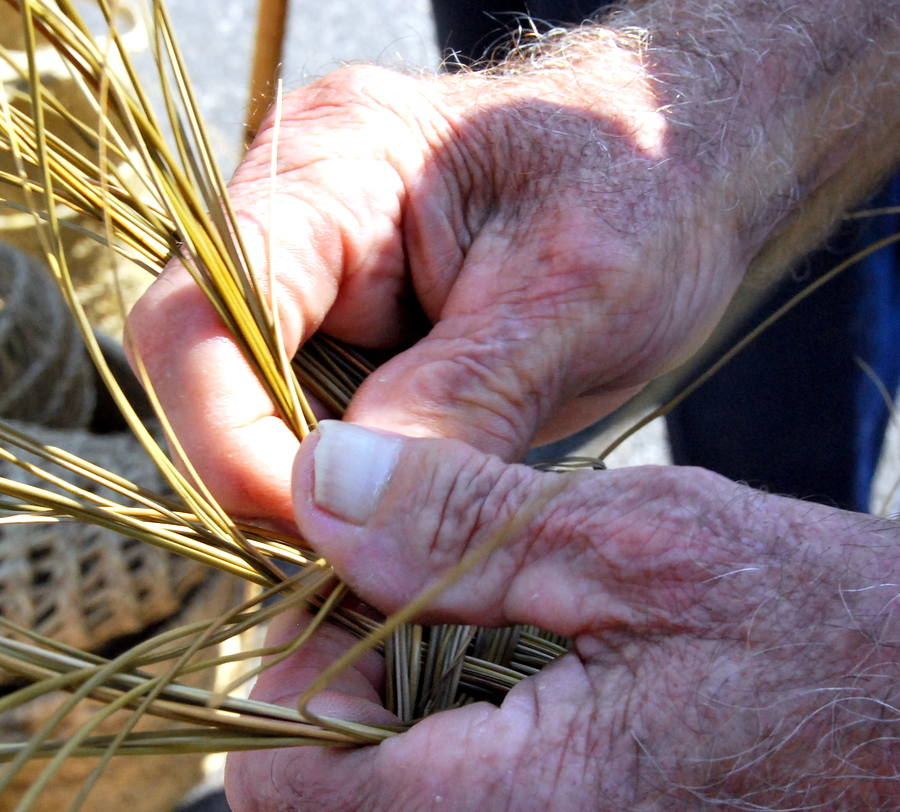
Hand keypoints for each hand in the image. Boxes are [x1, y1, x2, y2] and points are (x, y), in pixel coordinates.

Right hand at [125, 51, 747, 520]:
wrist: (702, 161)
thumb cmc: (653, 182)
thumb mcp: (571, 297)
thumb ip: (457, 402)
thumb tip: (343, 515)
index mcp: (333, 165)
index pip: (198, 316)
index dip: (227, 440)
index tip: (320, 532)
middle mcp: (297, 217)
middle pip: (205, 374)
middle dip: (269, 479)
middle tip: (363, 562)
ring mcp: (321, 281)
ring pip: (253, 417)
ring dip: (313, 495)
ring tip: (401, 550)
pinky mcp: (356, 339)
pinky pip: (315, 432)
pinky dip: (354, 492)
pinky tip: (416, 526)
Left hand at [228, 423, 899, 811]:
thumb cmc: (881, 667)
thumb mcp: (658, 546)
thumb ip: (451, 527)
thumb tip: (312, 484)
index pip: (274, 787)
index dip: (299, 671)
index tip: (378, 590)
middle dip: (374, 711)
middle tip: (487, 614)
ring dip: (447, 767)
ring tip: (568, 681)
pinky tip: (609, 754)